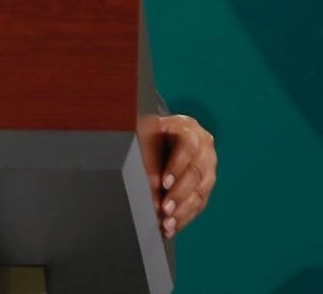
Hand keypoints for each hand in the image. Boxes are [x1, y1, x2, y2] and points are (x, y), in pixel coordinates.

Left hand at [157, 114, 216, 237]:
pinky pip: (200, 203)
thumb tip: (150, 182)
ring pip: (201, 191)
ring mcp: (208, 166)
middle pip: (196, 172)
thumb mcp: (145, 132)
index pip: (187, 146)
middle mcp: (204, 146)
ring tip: (167, 224)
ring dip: (183, 211)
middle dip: (179, 194)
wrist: (161, 134)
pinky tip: (173, 226)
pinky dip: (185, 217)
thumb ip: (147, 151)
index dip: (176, 166)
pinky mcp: (206, 184)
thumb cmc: (150, 131)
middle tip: (164, 209)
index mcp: (188, 128)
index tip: (164, 184)